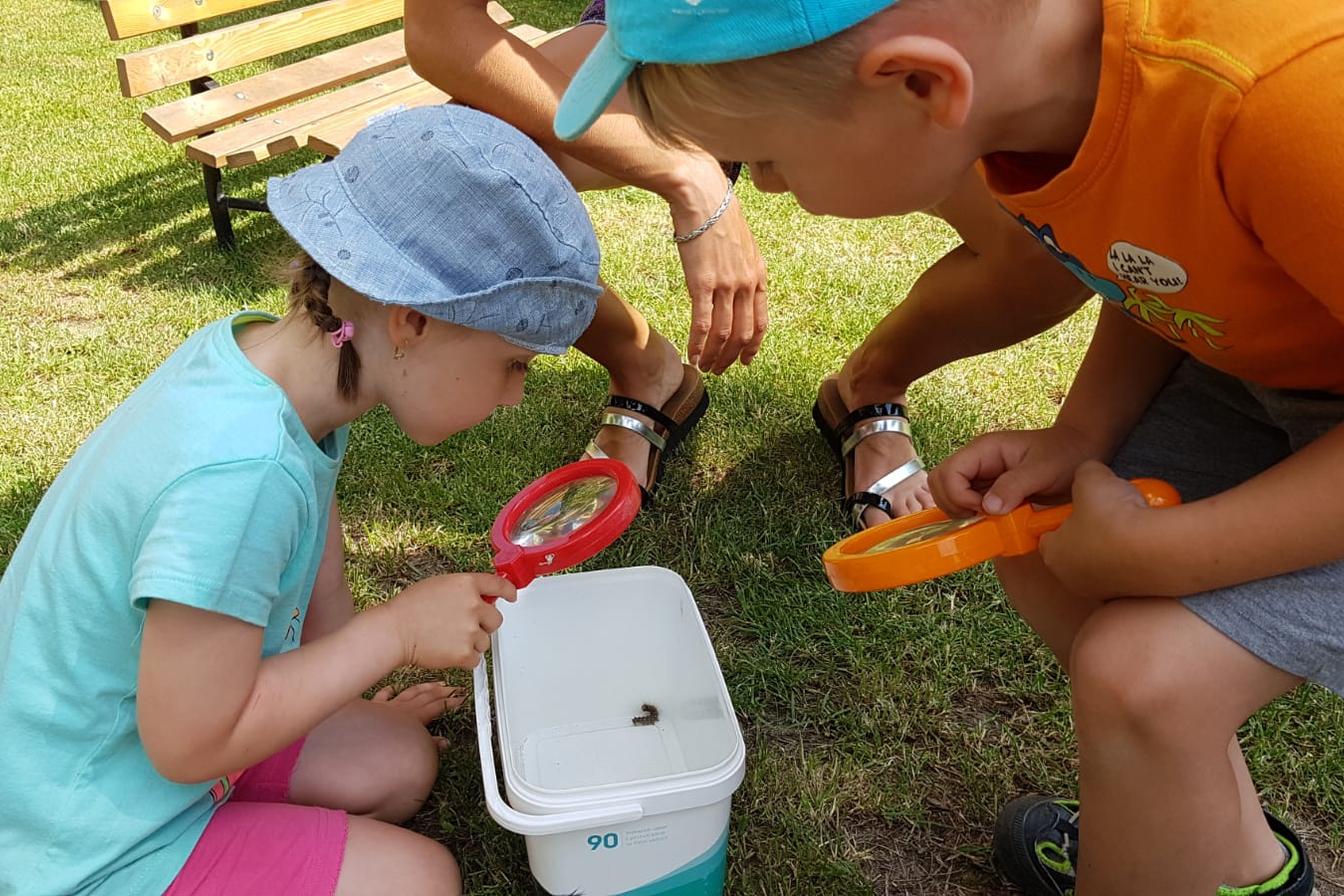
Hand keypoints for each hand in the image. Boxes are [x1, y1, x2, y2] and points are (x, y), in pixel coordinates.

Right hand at [386, 573, 514, 669]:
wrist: (395, 631)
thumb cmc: (410, 609)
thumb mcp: (439, 585)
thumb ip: (463, 590)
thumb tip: (479, 598)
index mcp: (466, 584)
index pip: (499, 585)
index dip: (508, 591)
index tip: (511, 596)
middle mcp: (473, 605)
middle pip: (496, 619)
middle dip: (485, 624)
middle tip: (465, 627)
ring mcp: (470, 629)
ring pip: (485, 641)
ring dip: (472, 643)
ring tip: (447, 638)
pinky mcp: (465, 652)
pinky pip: (475, 659)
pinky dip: (464, 659)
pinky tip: (447, 650)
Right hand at [667, 158, 768, 373]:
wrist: (702, 195)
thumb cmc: (718, 215)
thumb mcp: (741, 244)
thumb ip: (741, 269)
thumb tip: (734, 287)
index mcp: (759, 276)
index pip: (761, 322)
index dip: (753, 346)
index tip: (745, 360)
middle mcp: (746, 284)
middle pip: (743, 334)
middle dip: (732, 358)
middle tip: (720, 370)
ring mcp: (726, 285)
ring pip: (724, 334)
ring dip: (714, 356)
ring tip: (705, 368)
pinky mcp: (702, 284)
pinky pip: (703, 324)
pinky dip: (699, 344)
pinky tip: (693, 355)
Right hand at [929, 425, 1101, 517]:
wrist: (1081, 453)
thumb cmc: (1064, 454)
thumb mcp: (1043, 469)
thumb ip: (1015, 486)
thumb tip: (987, 508)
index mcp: (983, 450)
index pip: (948, 472)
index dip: (958, 495)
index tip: (984, 510)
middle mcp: (976, 462)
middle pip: (939, 483)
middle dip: (954, 505)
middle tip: (981, 517)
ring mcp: (980, 476)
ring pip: (948, 495)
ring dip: (961, 512)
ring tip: (989, 519)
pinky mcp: (988, 490)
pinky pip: (966, 504)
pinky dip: (973, 516)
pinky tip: (995, 520)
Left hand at [1038, 461, 1161, 598]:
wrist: (1160, 549)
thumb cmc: (1113, 516)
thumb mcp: (1091, 478)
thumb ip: (1084, 474)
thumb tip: (1092, 476)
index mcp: (1053, 554)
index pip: (1047, 533)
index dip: (1063, 515)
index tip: (1080, 503)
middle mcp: (1073, 579)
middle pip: (1077, 546)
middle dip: (1093, 527)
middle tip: (1110, 509)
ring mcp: (1103, 591)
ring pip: (1106, 558)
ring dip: (1118, 539)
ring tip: (1134, 521)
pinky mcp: (1132, 596)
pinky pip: (1130, 568)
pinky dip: (1138, 553)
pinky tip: (1149, 538)